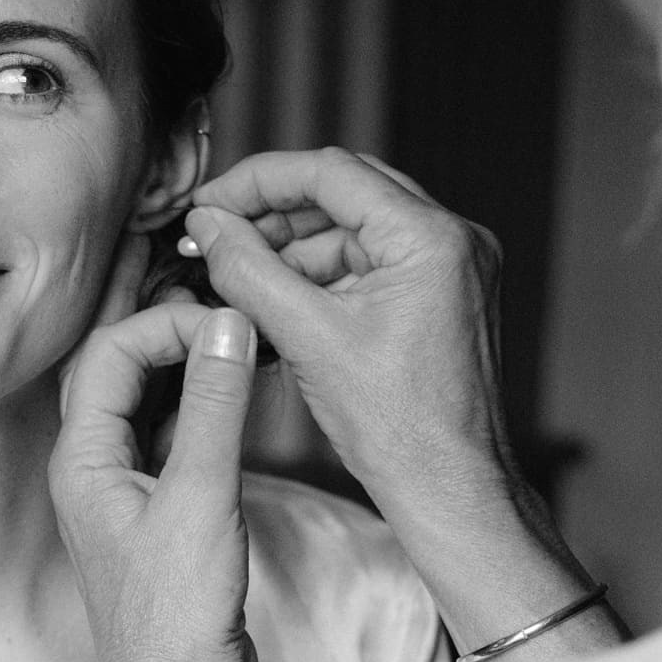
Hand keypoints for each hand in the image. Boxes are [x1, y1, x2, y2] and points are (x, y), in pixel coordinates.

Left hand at [53, 295, 261, 661]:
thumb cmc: (175, 626)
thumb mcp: (200, 499)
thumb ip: (212, 408)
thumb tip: (225, 326)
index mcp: (82, 463)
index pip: (108, 354)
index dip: (165, 323)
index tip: (227, 323)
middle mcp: (94, 475)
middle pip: (117, 371)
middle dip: (166, 329)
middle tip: (226, 309)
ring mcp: (126, 499)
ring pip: (146, 405)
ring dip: (185, 367)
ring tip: (236, 338)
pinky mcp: (161, 523)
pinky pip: (172, 440)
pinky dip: (202, 409)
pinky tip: (238, 400)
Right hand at [182, 148, 513, 508]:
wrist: (449, 489)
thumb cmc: (399, 429)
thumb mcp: (307, 339)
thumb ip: (249, 270)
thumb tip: (208, 225)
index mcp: (431, 238)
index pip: (331, 172)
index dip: (258, 181)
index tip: (209, 204)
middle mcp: (453, 239)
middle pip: (344, 193)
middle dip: (274, 214)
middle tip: (215, 236)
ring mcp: (452, 266)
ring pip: (354, 230)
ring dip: (294, 248)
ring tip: (239, 279)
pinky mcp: (442, 295)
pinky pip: (371, 264)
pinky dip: (322, 277)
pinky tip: (278, 304)